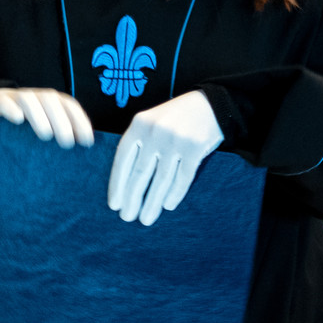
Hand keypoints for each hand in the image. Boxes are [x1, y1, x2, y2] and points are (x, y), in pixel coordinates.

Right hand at [0, 88, 93, 148]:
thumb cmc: (22, 130)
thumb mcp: (43, 130)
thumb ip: (58, 136)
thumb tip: (82, 151)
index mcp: (50, 102)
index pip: (69, 105)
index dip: (80, 120)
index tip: (87, 142)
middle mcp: (34, 96)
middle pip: (50, 99)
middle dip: (62, 121)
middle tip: (67, 143)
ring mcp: (13, 98)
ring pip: (28, 99)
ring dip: (39, 115)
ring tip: (46, 136)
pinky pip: (3, 102)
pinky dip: (11, 109)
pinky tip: (17, 120)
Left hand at [107, 91, 223, 225]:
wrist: (209, 104)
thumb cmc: (175, 117)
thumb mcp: (151, 121)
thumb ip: (138, 143)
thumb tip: (125, 180)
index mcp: (139, 125)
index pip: (122, 160)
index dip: (117, 184)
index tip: (114, 204)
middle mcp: (155, 132)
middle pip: (140, 173)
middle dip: (132, 198)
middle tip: (127, 217)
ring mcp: (176, 140)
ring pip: (161, 179)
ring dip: (152, 202)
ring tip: (146, 218)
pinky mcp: (195, 148)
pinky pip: (182, 177)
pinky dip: (174, 194)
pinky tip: (167, 206)